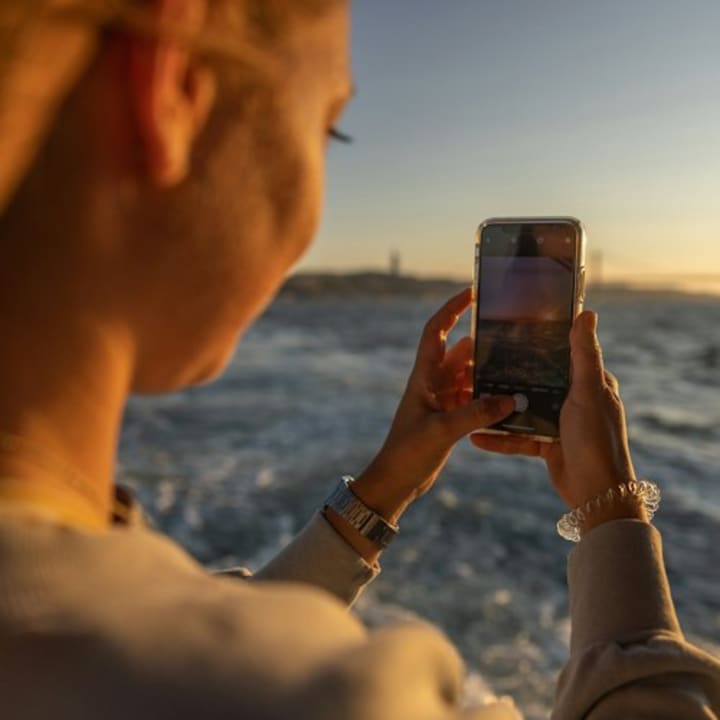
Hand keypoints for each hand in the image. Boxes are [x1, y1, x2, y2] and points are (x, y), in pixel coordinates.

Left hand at [352, 288, 514, 523]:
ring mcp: (442, 400)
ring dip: (489, 370)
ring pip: (469, 375)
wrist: (395, 481)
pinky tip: (511, 398)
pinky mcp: (449, 417)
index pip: (436, 331)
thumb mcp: (442, 431)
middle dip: (483, 340)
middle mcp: (433, 383)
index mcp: (424, 376)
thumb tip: (512, 399)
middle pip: (460, 351)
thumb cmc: (408, 453)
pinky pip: (473, 397)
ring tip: (520, 364)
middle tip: (513, 332)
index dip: (452, 309)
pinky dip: (489, 395)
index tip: (472, 292)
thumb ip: (476, 413)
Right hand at [470, 311, 645, 527]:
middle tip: (481, 363)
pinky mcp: (547, 445)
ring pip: (523, 409)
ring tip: (473, 399)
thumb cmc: (597, 439)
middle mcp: (575, 400)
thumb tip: (587, 313)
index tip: (515, 330)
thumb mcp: (587, 392)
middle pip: (538, 381)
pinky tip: (476, 437)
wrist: (596, 494)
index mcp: (589, 383)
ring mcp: (560, 423)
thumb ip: (584, 355)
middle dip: (512, 374)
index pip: (565, 354)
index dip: (543, 342)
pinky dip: (499, 439)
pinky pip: (518, 437)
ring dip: (500, 408)